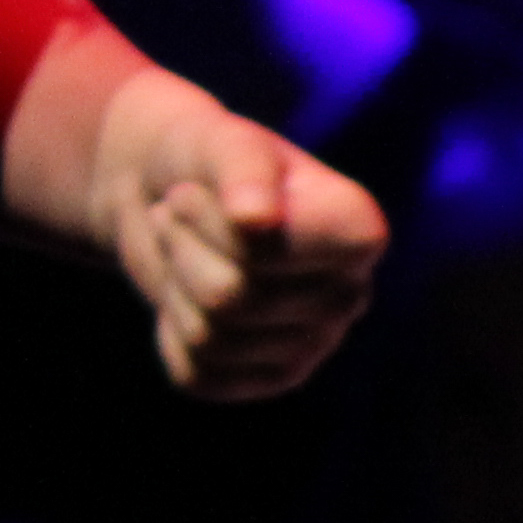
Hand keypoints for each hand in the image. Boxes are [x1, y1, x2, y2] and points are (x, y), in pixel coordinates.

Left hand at [100, 71, 384, 398]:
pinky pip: (197, 375)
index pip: (269, 252)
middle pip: (232, 297)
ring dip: (175, 282)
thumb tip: (257, 220)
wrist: (165, 192)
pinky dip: (170, 330)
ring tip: (182, 246)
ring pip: (212, 338)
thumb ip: (244, 171)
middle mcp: (347, 296)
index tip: (203, 190)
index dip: (215, 221)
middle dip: (185, 246)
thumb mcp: (222, 142)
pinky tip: (187, 295)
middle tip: (179, 211)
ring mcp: (311, 346)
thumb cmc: (206, 159)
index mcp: (357, 233)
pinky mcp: (266, 379)